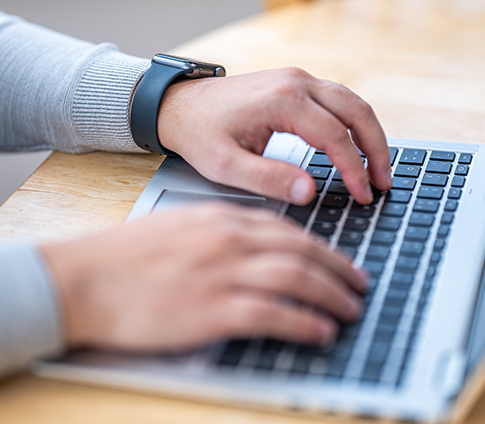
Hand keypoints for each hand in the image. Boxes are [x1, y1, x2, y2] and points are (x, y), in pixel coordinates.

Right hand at [40, 203, 367, 352]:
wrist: (84, 277)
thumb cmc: (127, 255)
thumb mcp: (182, 228)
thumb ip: (221, 235)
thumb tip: (256, 248)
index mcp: (221, 219)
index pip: (286, 230)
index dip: (321, 247)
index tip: (339, 261)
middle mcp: (227, 241)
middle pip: (300, 251)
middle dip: (337, 269)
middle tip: (358, 283)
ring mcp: (220, 274)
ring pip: (294, 278)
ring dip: (330, 295)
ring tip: (350, 308)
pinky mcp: (209, 310)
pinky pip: (272, 314)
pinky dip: (303, 322)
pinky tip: (321, 330)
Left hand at [157, 67, 391, 205]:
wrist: (179, 106)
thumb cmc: (200, 133)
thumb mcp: (225, 164)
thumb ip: (268, 178)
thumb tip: (309, 192)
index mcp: (282, 101)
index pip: (335, 136)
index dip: (354, 169)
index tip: (364, 194)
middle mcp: (295, 83)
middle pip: (356, 111)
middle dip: (376, 149)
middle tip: (384, 182)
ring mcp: (296, 80)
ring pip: (351, 102)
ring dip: (369, 133)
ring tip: (377, 167)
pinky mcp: (294, 84)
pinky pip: (336, 100)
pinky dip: (353, 122)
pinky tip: (355, 144)